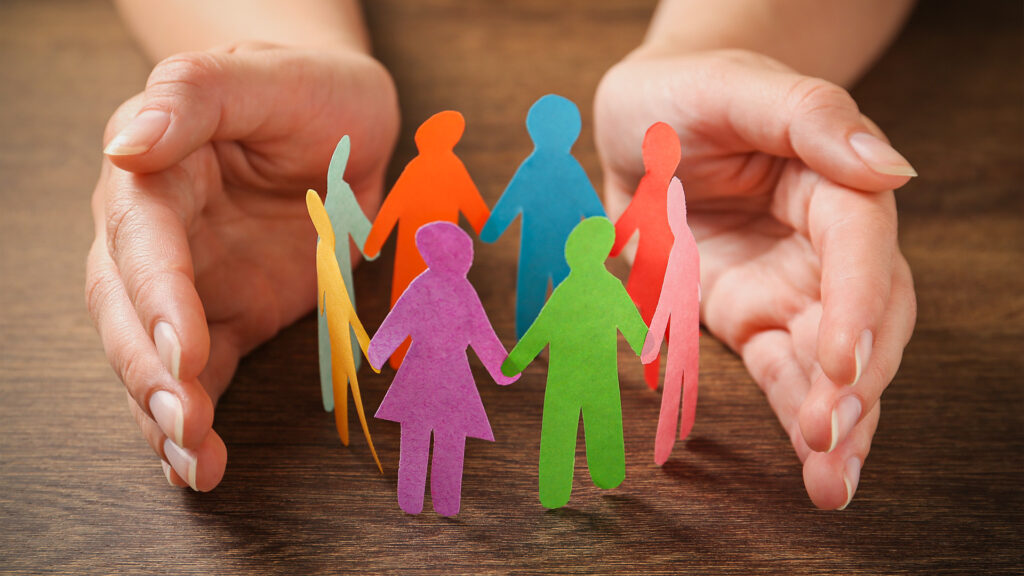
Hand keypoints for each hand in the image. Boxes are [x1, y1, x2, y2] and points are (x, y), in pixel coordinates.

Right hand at [86, 43, 398, 489]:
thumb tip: (125, 145)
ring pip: (157, 356)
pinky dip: (196, 422)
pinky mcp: (229, 317)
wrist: (344, 120)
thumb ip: (195, 96)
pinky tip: (196, 466)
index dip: (159, 295)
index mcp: (154, 172)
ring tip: (192, 460)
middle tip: (183, 421)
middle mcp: (157, 235)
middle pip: (130, 310)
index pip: (141, 238)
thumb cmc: (306, 91)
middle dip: (152, 372)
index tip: (187, 346)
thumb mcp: (260, 76)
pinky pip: (204, 376)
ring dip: (166, 413)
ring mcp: (192, 283)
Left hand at [595, 49, 915, 508]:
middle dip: (856, 383)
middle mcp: (821, 244)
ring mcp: (787, 286)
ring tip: (835, 484)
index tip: (842, 363)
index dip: (858, 305)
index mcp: (830, 180)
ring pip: (829, 362)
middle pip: (865, 318)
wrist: (636, 123)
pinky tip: (815, 467)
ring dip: (839, 424)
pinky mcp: (748, 317)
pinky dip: (796, 416)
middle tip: (831, 438)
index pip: (862, 245)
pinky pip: (778, 372)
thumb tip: (892, 168)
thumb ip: (810, 118)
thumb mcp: (733, 87)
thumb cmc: (683, 93)